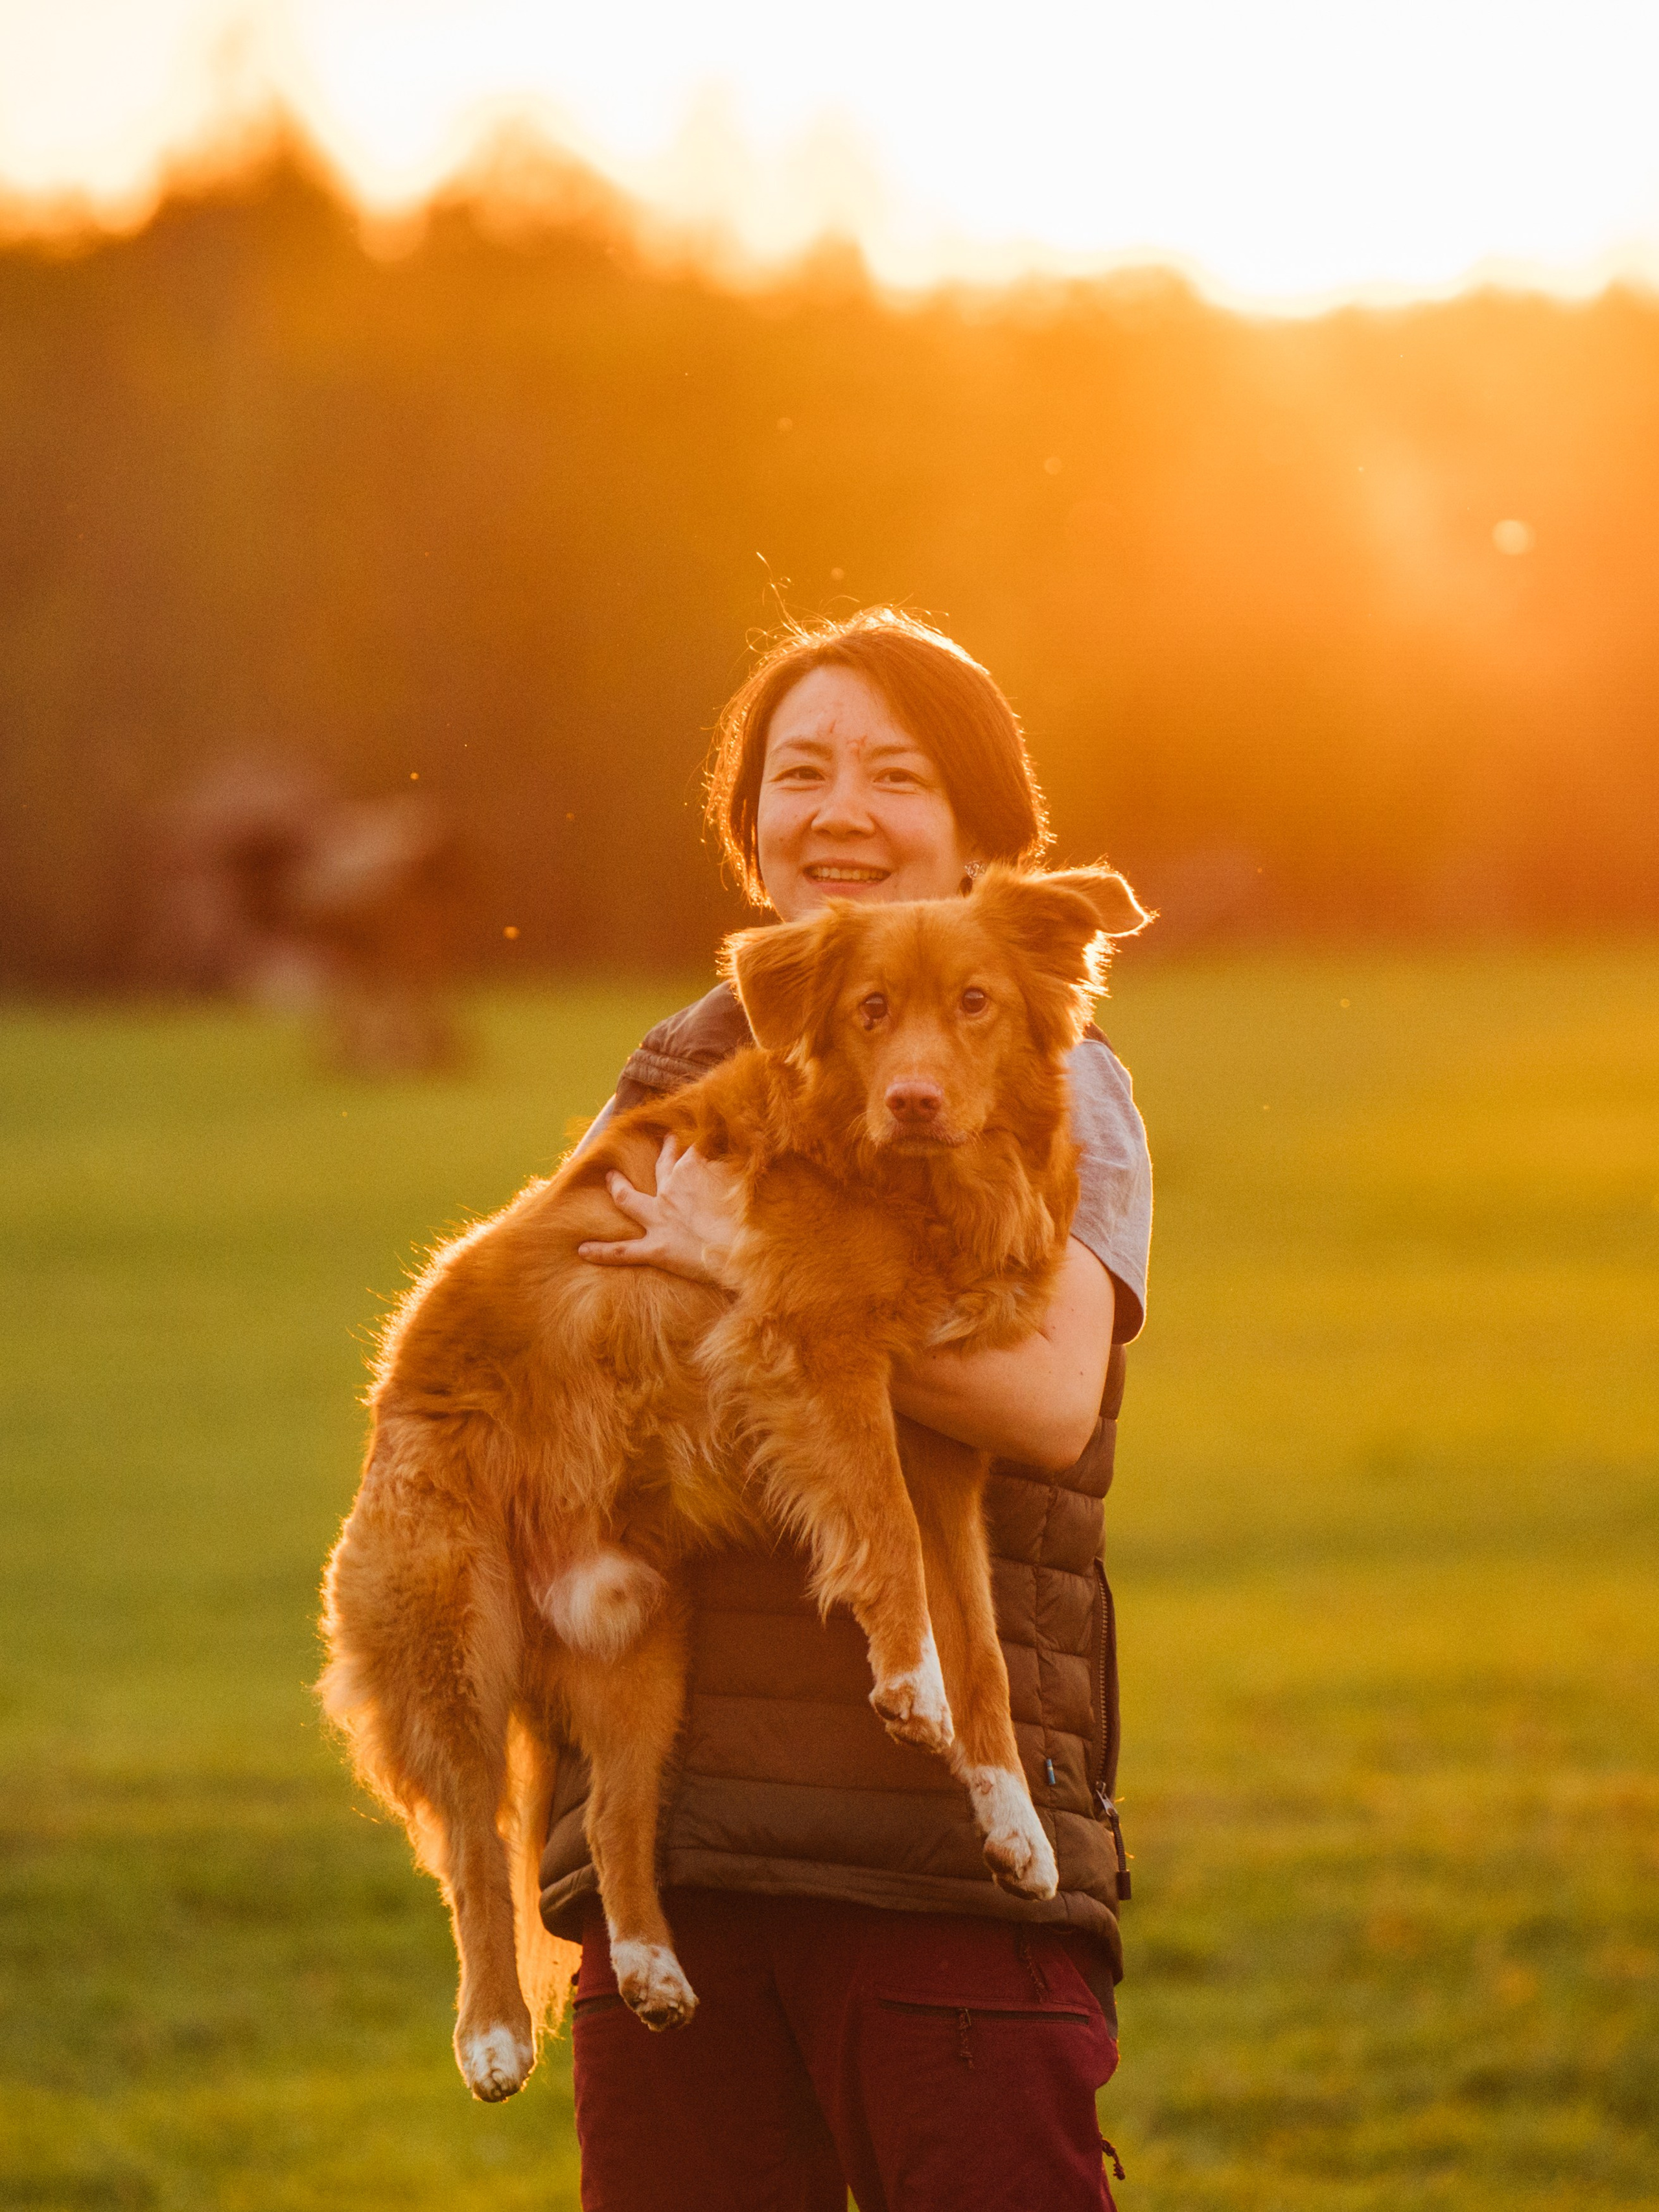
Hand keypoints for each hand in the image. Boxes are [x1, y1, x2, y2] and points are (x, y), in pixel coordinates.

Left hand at [578, 1135, 743, 1286]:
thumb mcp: (751, 1178)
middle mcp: (671, 1189)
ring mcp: (660, 1219)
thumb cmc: (752, 1214)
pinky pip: (623, 1251)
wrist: (742, 1249)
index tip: (711, 1132)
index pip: (697, 1146)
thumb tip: (747, 1148)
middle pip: (663, 1164)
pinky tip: (582, 1250)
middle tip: (665, 1140)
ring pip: (630, 1200)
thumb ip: (742, 1162)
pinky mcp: (656, 1249)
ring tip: (609, 1179)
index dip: (704, 1139)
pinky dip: (602, 1251)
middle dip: (664, 1151)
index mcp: (695, 1167)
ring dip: (618, 1188)